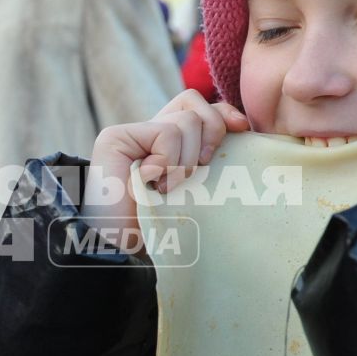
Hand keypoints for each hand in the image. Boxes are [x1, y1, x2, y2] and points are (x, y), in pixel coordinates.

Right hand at [82, 90, 249, 226]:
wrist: (125, 251)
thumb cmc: (165, 230)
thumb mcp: (198, 187)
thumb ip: (208, 152)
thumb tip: (240, 122)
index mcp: (164, 145)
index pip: (197, 107)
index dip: (221, 113)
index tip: (241, 128)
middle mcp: (145, 135)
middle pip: (193, 104)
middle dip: (210, 134)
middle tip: (198, 171)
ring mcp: (128, 135)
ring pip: (185, 120)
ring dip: (187, 160)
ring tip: (168, 187)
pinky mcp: (116, 138)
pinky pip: (168, 133)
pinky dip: (169, 162)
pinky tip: (152, 183)